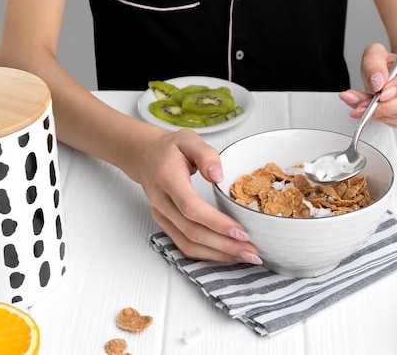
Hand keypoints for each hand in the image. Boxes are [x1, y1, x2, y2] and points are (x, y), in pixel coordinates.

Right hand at [137, 128, 261, 263]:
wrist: (145, 155)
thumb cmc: (170, 148)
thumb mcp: (189, 139)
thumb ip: (206, 154)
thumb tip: (218, 174)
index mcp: (168, 178)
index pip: (191, 207)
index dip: (216, 222)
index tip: (241, 231)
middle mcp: (161, 200)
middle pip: (192, 232)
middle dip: (224, 245)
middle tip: (251, 251)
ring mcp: (161, 215)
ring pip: (187, 244)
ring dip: (217, 254)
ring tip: (244, 256)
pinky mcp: (165, 224)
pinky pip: (184, 245)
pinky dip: (207, 254)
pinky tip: (226, 255)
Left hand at [339, 43, 396, 129]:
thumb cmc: (396, 61)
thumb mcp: (378, 52)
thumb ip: (373, 62)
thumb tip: (377, 81)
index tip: (382, 91)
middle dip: (386, 105)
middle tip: (363, 104)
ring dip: (380, 113)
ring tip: (361, 105)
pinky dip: (383, 118)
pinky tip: (372, 110)